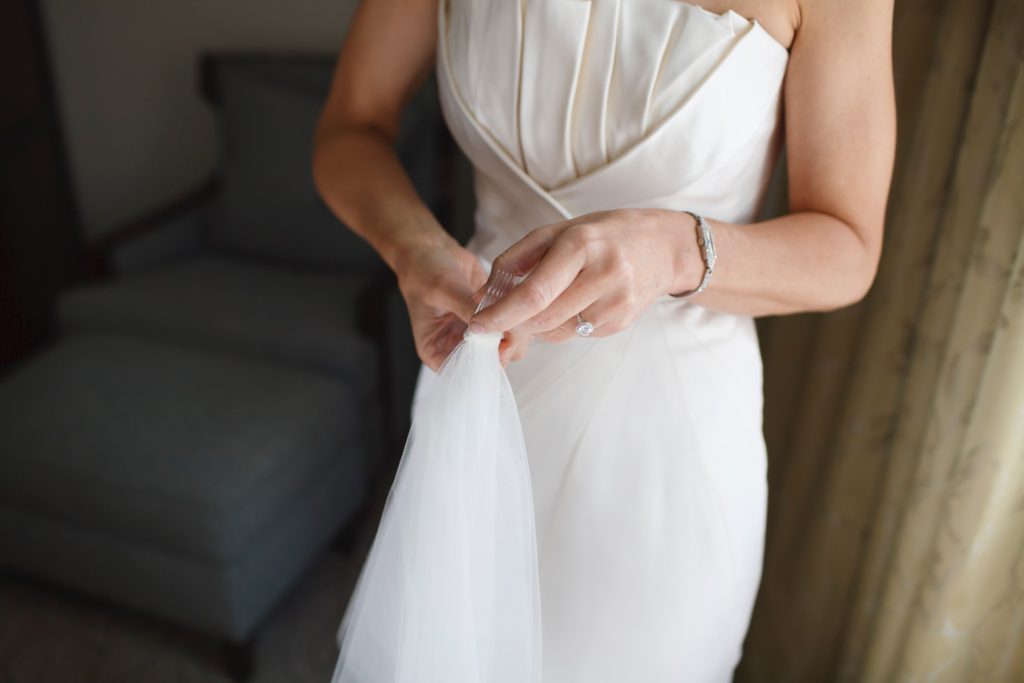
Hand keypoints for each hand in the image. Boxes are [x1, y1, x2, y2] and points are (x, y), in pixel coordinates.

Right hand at [394, 240, 532, 370]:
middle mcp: (458, 346)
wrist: (430, 249)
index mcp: (437, 351)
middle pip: (489, 363)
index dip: (485, 365)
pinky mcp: (491, 316)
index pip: (464, 372)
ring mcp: (477, 332)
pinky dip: (517, 316)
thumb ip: (467, 309)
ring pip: (505, 345)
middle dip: (503, 348)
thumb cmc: (423, 271)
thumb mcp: (442, 289)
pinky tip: (516, 301)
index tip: (500, 347)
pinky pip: (510, 324)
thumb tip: (494, 326)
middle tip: (512, 327)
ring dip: (514, 331)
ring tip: (514, 310)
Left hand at [467, 208, 701, 341]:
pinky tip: (575, 302)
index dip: (502, 314)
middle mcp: (603, 274)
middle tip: (502, 316)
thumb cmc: (603, 234)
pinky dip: (563, 324)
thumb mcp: (558, 231)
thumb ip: (515, 260)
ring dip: (539, 324)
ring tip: (549, 299)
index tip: (478, 326)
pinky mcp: (621, 322)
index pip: (534, 293)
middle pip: (543, 318)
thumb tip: (482, 295)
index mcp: (581, 245)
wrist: (662, 247)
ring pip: (557, 332)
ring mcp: (616, 302)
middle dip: (515, 322)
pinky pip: (576, 334)